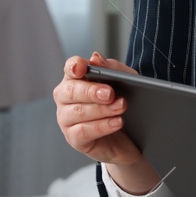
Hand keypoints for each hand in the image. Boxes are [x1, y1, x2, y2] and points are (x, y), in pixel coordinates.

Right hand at [54, 52, 147, 167]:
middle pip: (71, 91)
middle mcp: (65, 98)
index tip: (83, 67)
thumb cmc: (121, 104)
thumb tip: (95, 58)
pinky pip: (83, 132)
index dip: (75, 66)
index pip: (70, 68)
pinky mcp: (74, 138)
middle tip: (110, 93)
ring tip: (121, 107)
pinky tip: (117, 122)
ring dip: (102, 109)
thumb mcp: (125, 82)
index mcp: (75, 79)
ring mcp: (66, 119)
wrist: (130, 137)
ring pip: (77, 112)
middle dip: (91, 91)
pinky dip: (102, 126)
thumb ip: (111, 68)